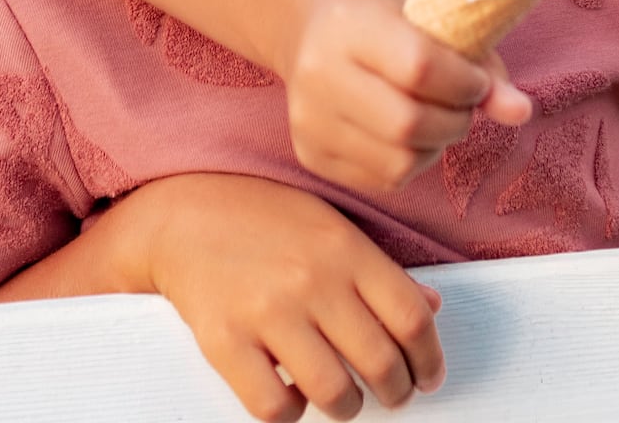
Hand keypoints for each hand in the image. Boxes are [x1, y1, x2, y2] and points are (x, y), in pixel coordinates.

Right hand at [122, 172, 445, 420]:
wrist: (186, 215)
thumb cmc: (266, 219)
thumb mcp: (331, 226)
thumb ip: (379, 269)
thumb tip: (432, 308)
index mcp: (345, 248)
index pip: (410, 317)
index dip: (430, 358)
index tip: (429, 375)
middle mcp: (312, 280)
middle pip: (380, 362)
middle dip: (398, 391)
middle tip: (395, 395)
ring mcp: (268, 312)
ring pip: (333, 392)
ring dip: (348, 407)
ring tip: (346, 399)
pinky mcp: (226, 342)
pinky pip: (274, 407)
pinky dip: (292, 411)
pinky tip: (292, 392)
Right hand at [282, 0, 530, 190]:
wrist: (305, 19)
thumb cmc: (376, 7)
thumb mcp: (426, 9)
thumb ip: (478, 58)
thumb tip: (522, 110)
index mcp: (350, 23)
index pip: (419, 67)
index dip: (464, 81)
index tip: (478, 79)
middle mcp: (320, 73)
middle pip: (408, 124)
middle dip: (455, 120)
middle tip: (464, 103)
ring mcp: (309, 120)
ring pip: (398, 162)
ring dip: (436, 145)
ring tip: (437, 115)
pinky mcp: (310, 154)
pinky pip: (382, 180)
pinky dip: (412, 162)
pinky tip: (409, 133)